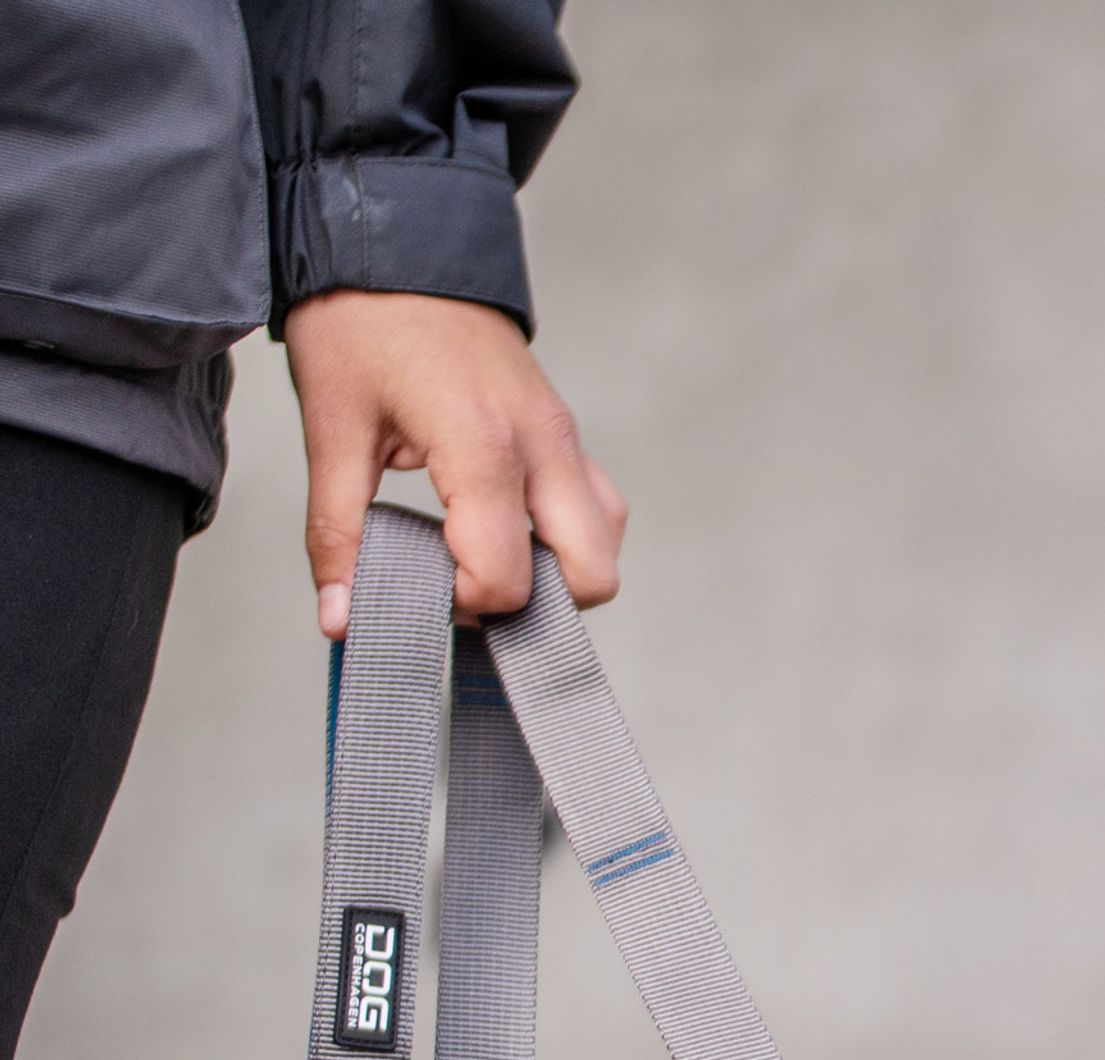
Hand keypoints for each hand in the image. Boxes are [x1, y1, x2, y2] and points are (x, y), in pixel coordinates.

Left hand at [283, 291, 626, 638]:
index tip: (415, 582)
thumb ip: (338, 531)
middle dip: (531, 601)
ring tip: (487, 552)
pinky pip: (599, 506)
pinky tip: (509, 522)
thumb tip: (340, 617)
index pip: (505, 579)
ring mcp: (564, 437)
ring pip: (605, 544)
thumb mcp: (332, 427)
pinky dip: (566, 533)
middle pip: (589, 579)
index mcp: (484, 446)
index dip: (461, 604)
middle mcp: (543, 445)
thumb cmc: (361, 317)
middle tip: (463, 579)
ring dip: (557, 569)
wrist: (392, 229)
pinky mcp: (565, 429)